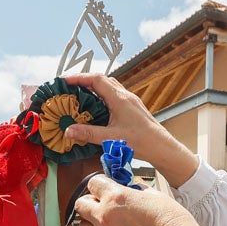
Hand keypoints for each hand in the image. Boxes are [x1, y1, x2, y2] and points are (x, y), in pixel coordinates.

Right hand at [62, 74, 199, 186]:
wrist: (161, 147)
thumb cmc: (140, 142)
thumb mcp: (110, 138)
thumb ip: (88, 133)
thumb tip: (68, 131)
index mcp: (119, 99)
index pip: (96, 80)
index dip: (79, 78)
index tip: (65, 81)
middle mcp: (125, 96)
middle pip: (103, 80)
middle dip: (85, 80)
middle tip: (70, 87)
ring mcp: (130, 101)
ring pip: (110, 86)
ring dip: (95, 87)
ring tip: (81, 94)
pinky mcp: (133, 108)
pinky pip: (115, 95)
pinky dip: (103, 96)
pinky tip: (98, 107)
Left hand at [74, 175, 226, 225]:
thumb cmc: (171, 223)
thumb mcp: (155, 195)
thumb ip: (136, 190)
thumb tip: (131, 188)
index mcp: (115, 197)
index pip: (93, 183)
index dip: (101, 183)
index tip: (108, 185)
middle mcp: (104, 216)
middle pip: (81, 204)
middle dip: (90, 200)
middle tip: (103, 201)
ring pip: (83, 224)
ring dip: (91, 219)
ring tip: (106, 218)